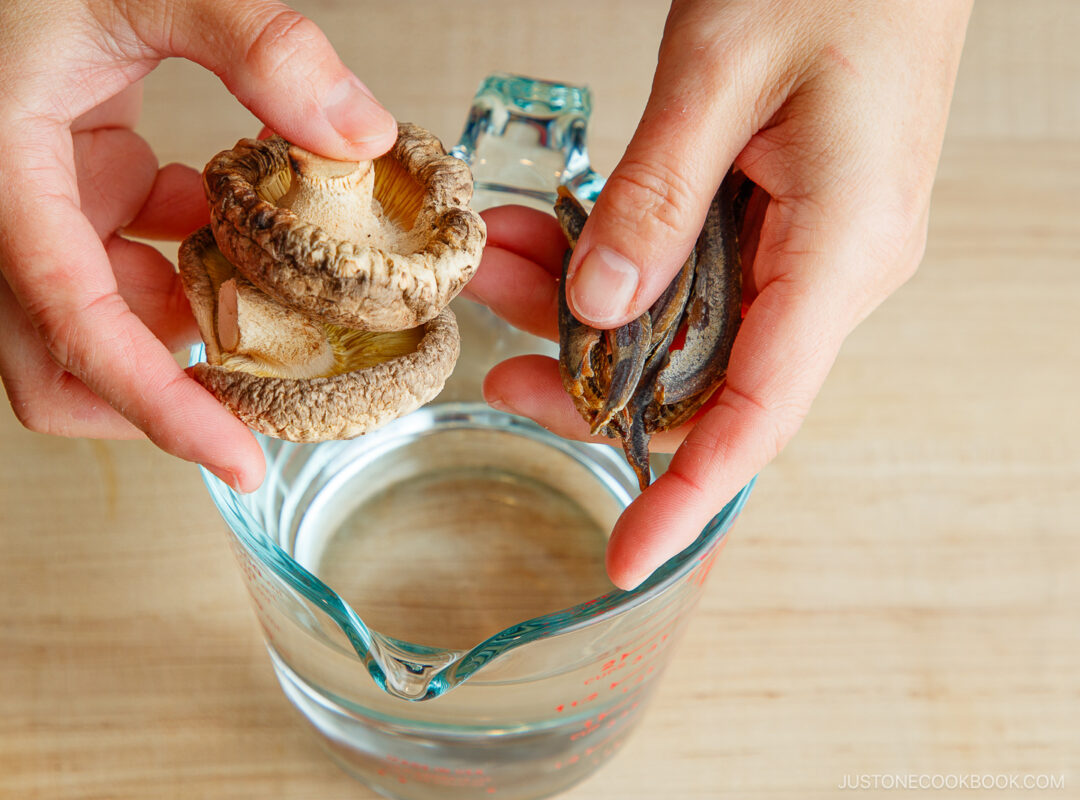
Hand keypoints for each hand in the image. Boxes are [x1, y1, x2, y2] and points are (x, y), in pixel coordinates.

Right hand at [0, 0, 396, 489]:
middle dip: (154, 401)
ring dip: (183, 331)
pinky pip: (124, 262)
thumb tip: (357, 133)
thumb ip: (261, 46)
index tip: (237, 457)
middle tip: (263, 409)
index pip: (74, 328)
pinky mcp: (67, 181)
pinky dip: (187, 267)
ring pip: (96, 322)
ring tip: (280, 318)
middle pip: (58, 364)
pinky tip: (242, 228)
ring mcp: (28, 198)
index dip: (157, 406)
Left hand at [466, 0, 972, 587]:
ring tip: (499, 255)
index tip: (624, 555)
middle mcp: (832, 268)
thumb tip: (603, 309)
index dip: (686, 495)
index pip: (758, 415)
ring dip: (584, 304)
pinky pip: (689, 271)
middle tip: (495, 345)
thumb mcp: (721, 77)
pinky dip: (615, 259)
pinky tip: (550, 230)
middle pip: (699, 377)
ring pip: (682, 324)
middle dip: (587, 373)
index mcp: (839, 250)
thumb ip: (655, 200)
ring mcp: (809, 248)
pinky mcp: (781, 219)